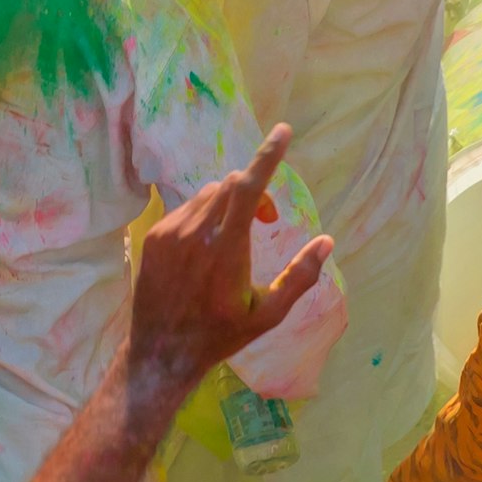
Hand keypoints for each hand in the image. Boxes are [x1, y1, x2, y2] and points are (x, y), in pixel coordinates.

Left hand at [124, 125, 327, 403]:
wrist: (162, 350)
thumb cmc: (221, 335)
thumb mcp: (269, 314)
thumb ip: (300, 276)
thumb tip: (326, 241)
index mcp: (228, 247)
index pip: (250, 187)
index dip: (269, 155)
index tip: (283, 131)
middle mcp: (197, 231)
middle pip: (231, 184)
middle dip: (256, 190)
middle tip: (269, 220)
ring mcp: (171, 231)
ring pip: (209, 195)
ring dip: (230, 204)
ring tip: (236, 239)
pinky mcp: (155, 236)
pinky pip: (186, 209)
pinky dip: (205, 216)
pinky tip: (206, 250)